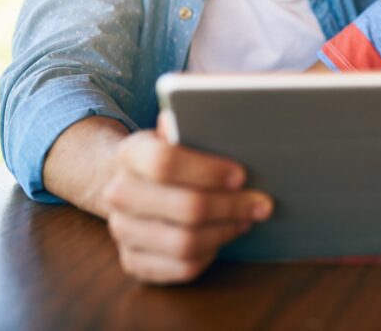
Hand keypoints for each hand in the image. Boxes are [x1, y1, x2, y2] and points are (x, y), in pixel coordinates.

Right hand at [101, 112, 272, 282]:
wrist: (133, 184)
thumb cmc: (171, 156)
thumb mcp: (177, 133)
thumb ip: (193, 126)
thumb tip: (214, 113)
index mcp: (130, 154)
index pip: (165, 162)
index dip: (209, 171)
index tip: (241, 175)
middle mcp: (118, 194)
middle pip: (185, 207)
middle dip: (231, 206)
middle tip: (261, 203)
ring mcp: (123, 231)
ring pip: (185, 243)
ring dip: (225, 231)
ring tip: (247, 218)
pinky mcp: (134, 261)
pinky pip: (181, 267)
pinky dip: (210, 253)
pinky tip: (224, 235)